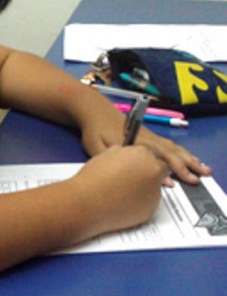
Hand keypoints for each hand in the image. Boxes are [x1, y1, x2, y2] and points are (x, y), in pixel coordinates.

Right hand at [74, 145, 168, 231]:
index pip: (154, 152)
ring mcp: (155, 192)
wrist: (88, 202)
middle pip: (161, 169)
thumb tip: (125, 155)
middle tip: (133, 177)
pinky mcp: (151, 210)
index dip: (145, 158)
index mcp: (143, 153)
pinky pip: (148, 203)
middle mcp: (154, 171)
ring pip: (155, 188)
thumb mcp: (105, 154)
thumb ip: (122, 153)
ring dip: (145, 188)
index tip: (138, 162)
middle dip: (150, 172)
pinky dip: (140, 202)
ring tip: (123, 191)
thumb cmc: (93, 176)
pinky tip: (123, 202)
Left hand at [79, 110, 210, 186]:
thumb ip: (113, 160)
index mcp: (135, 143)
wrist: (94, 110)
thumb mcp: (96, 148)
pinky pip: (168, 143)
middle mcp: (145, 138)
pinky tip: (187, 156)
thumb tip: (133, 171)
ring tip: (201, 168)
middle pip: (169, 152)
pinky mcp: (147, 134)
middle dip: (184, 166)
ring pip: (172, 147)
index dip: (166, 172)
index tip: (174, 185)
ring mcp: (148, 135)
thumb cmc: (93, 131)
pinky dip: (180, 151)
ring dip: (187, 158)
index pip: (156, 158)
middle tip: (197, 178)